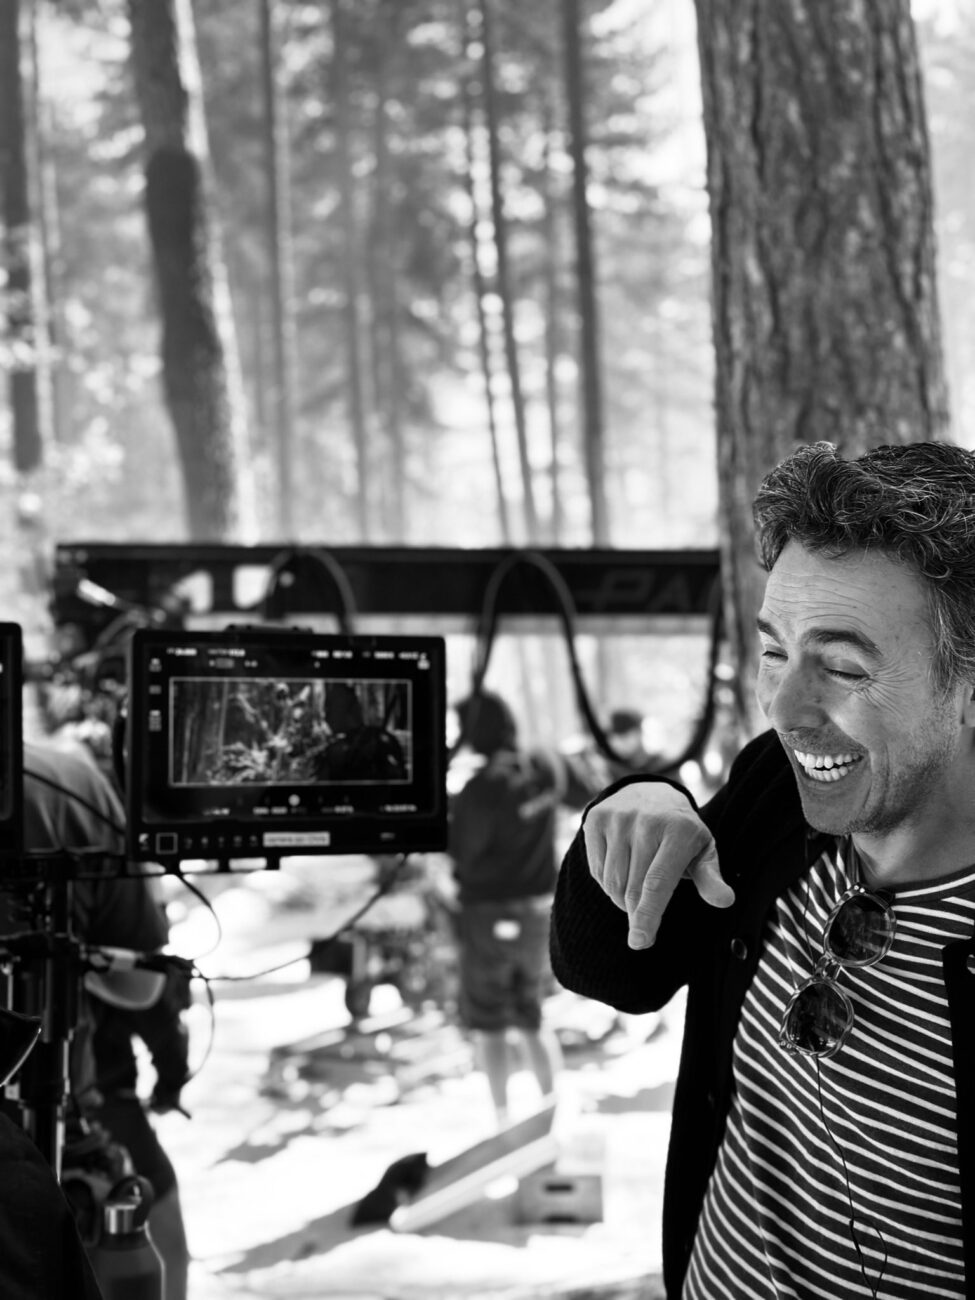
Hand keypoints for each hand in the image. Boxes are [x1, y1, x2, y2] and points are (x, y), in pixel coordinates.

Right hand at [583, 782, 734, 948]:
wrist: (650, 792)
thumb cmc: (681, 833)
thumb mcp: (702, 851)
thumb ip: (711, 877)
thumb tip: (725, 900)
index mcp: (679, 830)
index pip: (658, 882)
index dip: (648, 915)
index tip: (641, 941)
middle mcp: (646, 820)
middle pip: (632, 888)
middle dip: (638, 913)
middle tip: (645, 923)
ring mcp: (618, 818)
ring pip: (612, 882)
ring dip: (622, 899)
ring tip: (637, 891)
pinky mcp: (595, 819)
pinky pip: (597, 870)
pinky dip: (608, 883)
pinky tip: (622, 872)